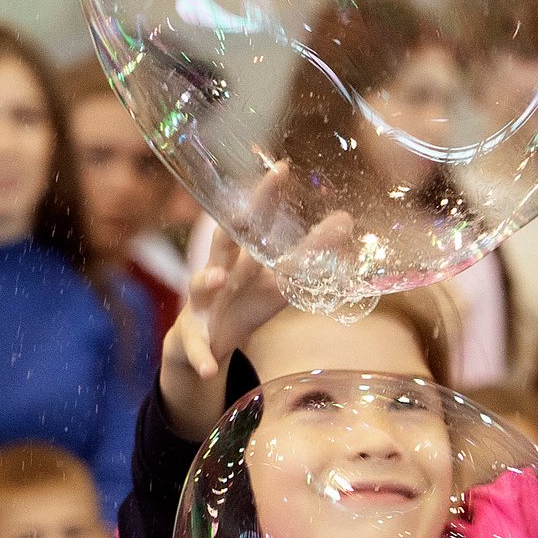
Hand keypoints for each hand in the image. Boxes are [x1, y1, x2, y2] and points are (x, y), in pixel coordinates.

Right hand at [161, 168, 307, 437]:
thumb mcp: (275, 284)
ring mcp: (201, 305)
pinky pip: (195, 347)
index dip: (266, 197)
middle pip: (223, 244)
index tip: (282, 167)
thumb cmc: (242, 306)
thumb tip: (346, 222)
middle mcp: (218, 274)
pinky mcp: (191, 338)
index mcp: (240, 259)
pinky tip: (209, 369)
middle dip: (232, 225)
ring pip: (199, 287)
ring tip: (219, 278)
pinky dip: (201, 357)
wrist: (199, 350)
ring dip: (207, 280)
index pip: (253, 222)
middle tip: (243, 206)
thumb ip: (308, 256)